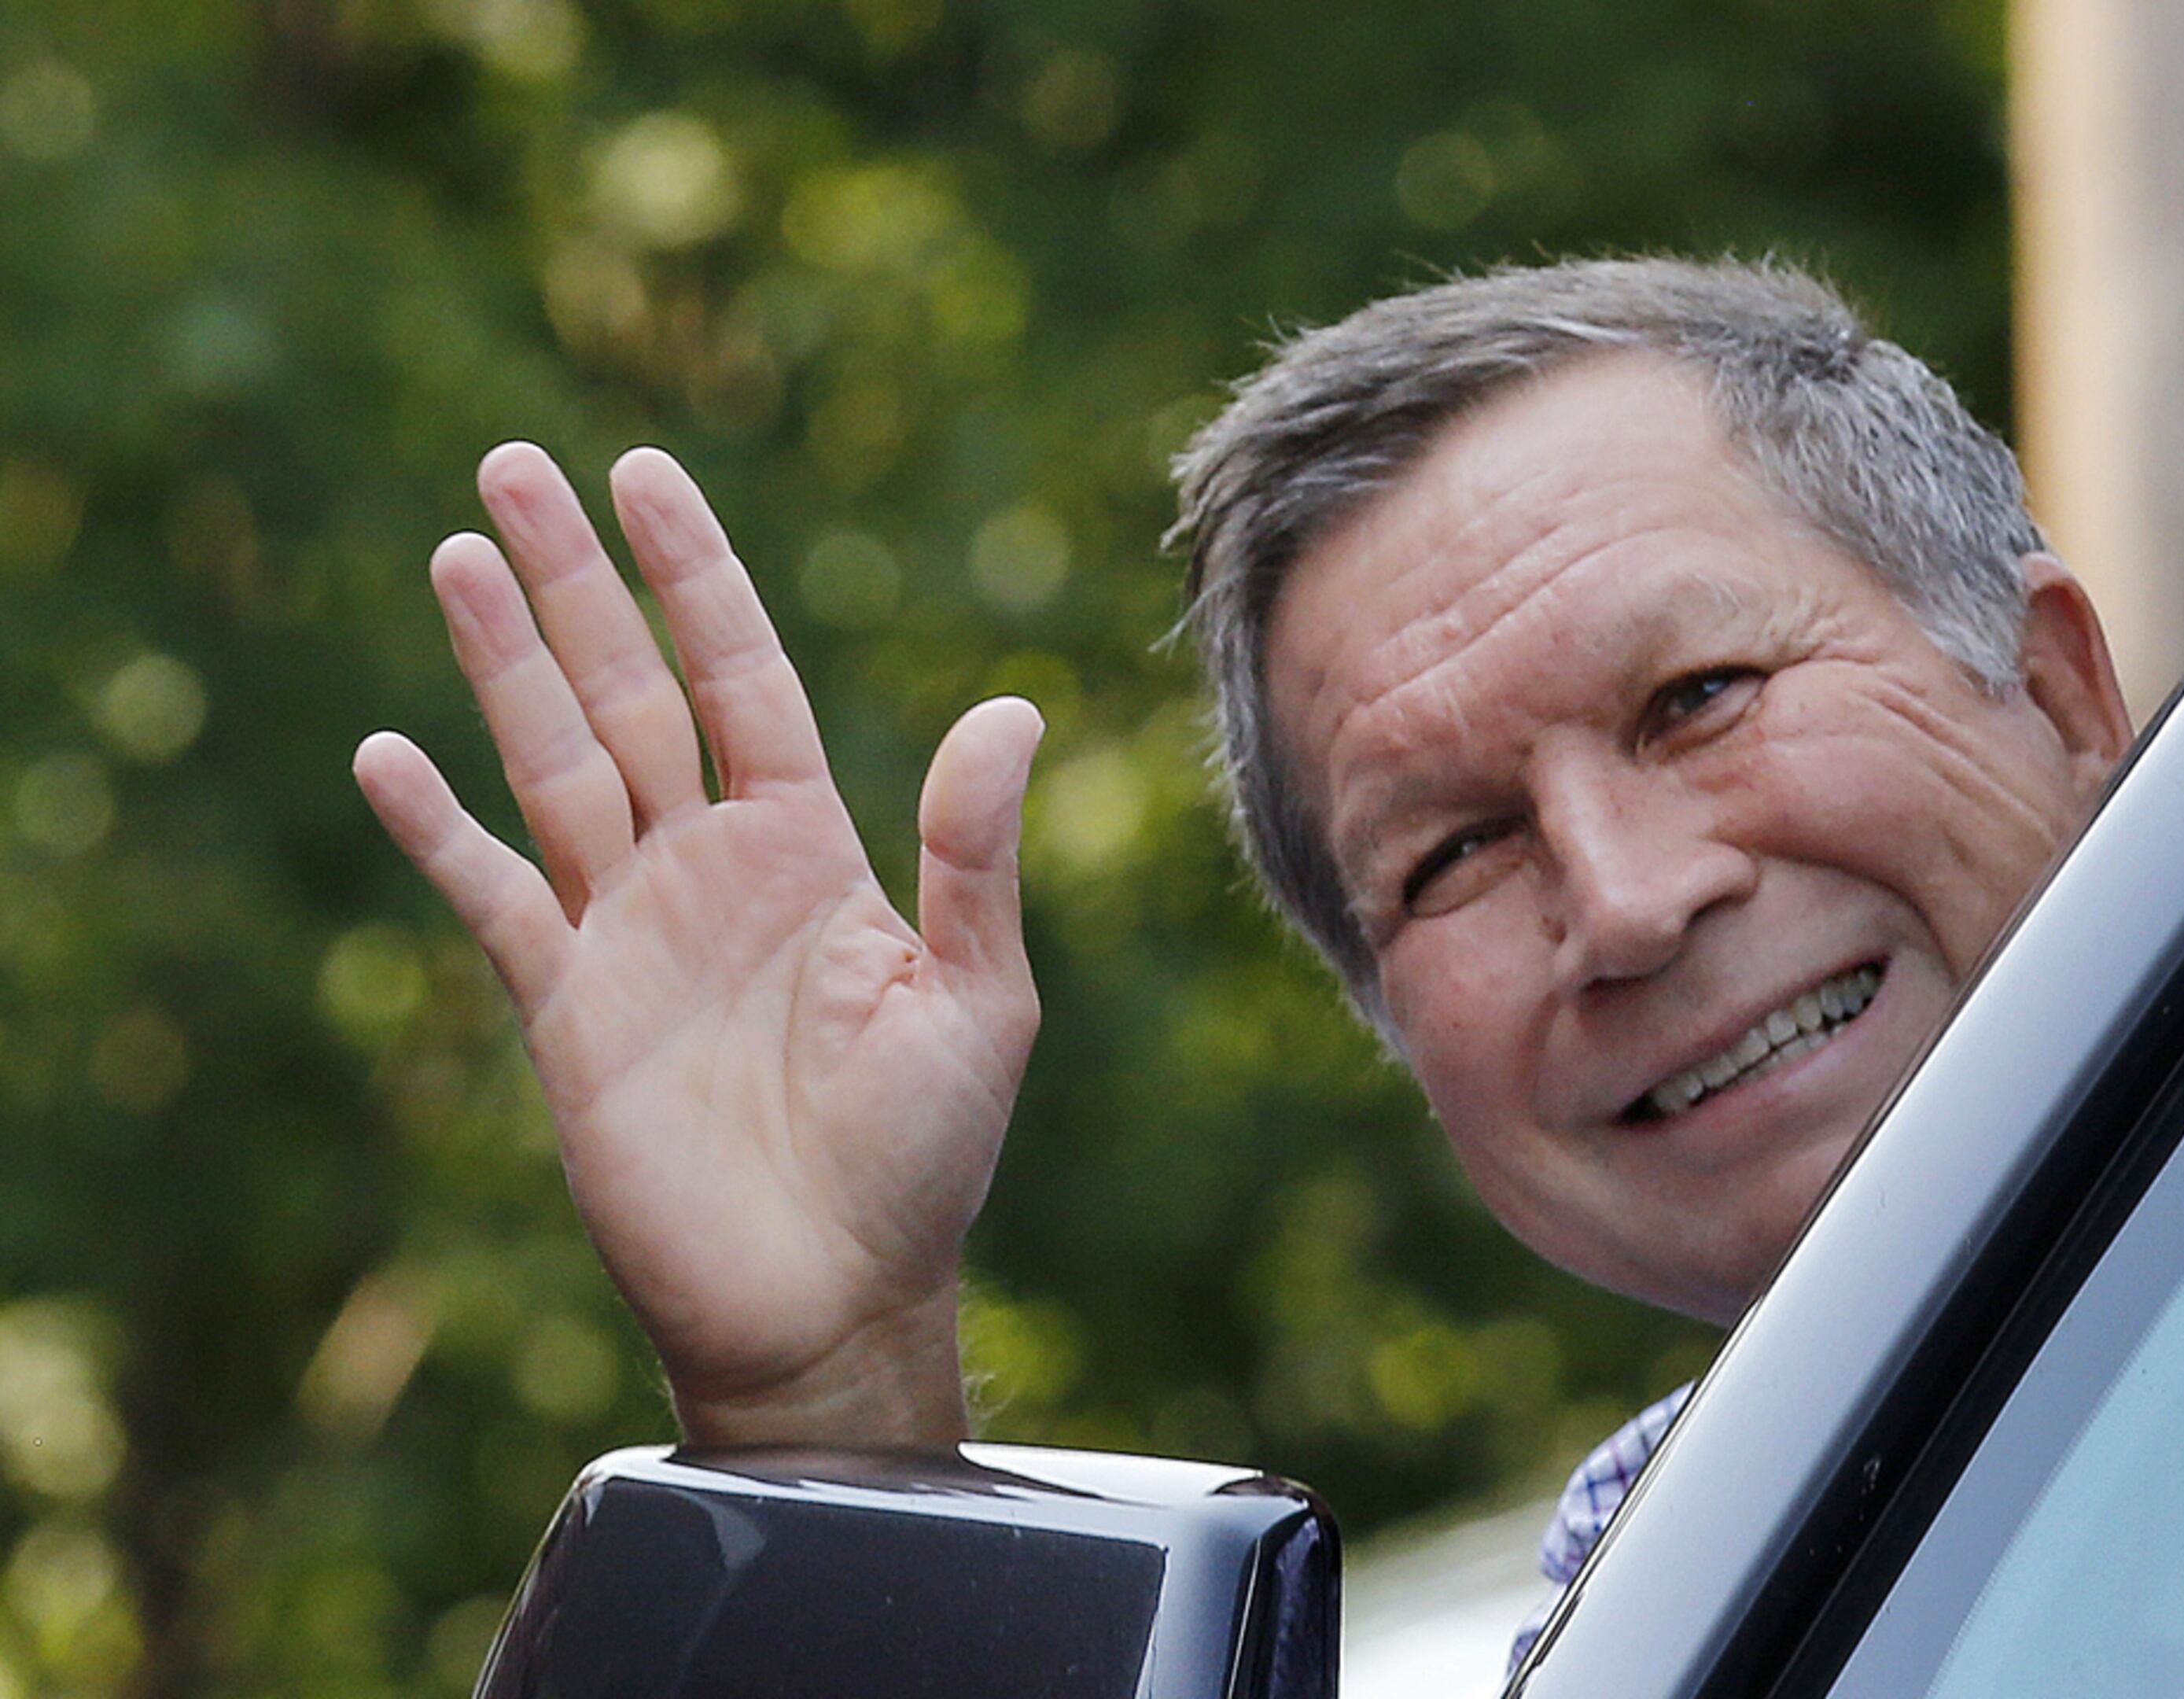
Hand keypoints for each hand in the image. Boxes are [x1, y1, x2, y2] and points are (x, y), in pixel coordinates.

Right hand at [354, 442, 1043, 1447]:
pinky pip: (492, 898)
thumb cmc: (926, 1159)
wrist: (833, 1297)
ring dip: (503, 662)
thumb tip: (1007, 710)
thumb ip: (974, 855)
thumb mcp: (982, 998)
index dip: (695, 575)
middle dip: (576, 581)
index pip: (740, 674)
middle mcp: (709, 868)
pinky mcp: (565, 1009)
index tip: (645, 473)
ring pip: (553, 763)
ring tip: (458, 551)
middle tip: (513, 463)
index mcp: (810, 846)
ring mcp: (628, 930)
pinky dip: (439, 830)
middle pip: (629, 690)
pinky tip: (387, 752)